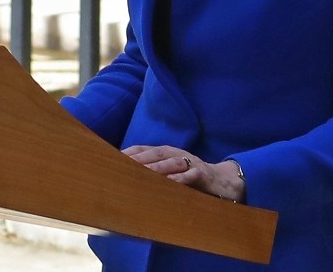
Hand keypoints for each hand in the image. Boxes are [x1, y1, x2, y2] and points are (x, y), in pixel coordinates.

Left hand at [122, 144, 245, 202]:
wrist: (222, 182)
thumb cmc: (190, 179)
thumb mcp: (169, 174)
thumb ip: (151, 174)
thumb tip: (125, 180)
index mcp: (165, 153)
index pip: (142, 149)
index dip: (127, 153)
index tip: (109, 158)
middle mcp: (175, 154)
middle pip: (154, 154)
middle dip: (137, 158)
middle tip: (120, 164)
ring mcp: (189, 162)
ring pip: (170, 162)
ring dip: (155, 167)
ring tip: (140, 172)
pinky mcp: (202, 174)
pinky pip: (190, 175)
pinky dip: (180, 178)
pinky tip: (170, 182)